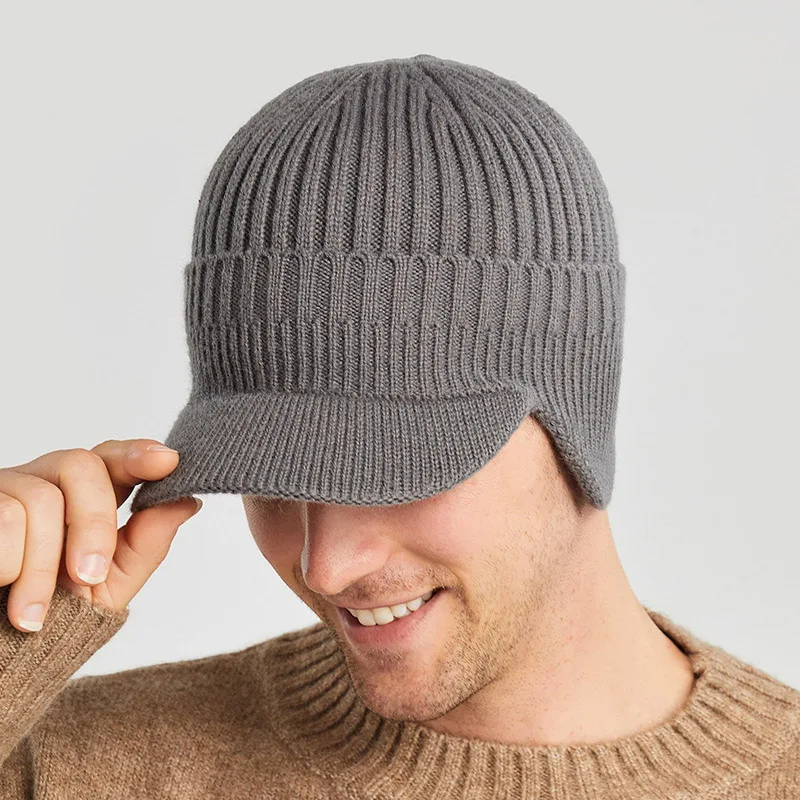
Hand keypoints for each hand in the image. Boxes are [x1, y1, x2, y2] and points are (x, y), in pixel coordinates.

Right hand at [0, 440, 201, 631]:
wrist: (3, 655)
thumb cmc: (54, 617)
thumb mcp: (110, 584)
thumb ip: (147, 542)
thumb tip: (187, 501)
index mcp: (81, 496)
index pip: (112, 457)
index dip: (138, 454)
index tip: (166, 461)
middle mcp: (42, 482)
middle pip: (80, 464)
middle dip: (93, 523)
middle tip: (88, 576)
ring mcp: (4, 491)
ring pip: (39, 499)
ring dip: (41, 567)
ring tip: (31, 612)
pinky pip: (2, 517)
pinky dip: (8, 565)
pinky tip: (2, 588)